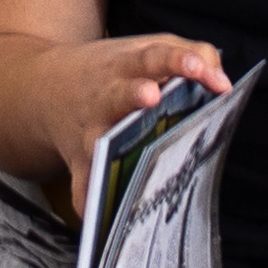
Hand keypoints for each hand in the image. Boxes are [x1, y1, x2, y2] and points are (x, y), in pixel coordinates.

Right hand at [42, 33, 231, 213]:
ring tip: (128, 160)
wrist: (46, 87)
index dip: (178, 61)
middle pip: (121, 94)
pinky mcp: (79, 162)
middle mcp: (106, 96)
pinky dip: (87, 201)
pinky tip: (97, 217)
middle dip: (134, 95)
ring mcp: (90, 130)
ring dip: (110, 148)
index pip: (155, 57)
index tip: (200, 67)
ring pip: (99, 141)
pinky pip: (83, 186)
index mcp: (126, 65)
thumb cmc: (113, 70)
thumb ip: (188, 54)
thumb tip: (221, 79)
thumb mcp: (146, 49)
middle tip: (152, 95)